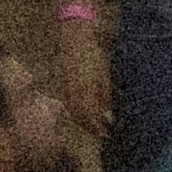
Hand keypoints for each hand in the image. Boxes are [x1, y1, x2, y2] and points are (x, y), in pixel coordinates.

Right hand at [54, 17, 112, 136]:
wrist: (74, 38)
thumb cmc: (93, 54)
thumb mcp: (104, 74)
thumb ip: (105, 96)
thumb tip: (109, 114)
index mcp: (84, 89)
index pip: (89, 116)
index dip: (98, 128)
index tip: (108, 134)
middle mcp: (72, 91)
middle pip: (79, 116)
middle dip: (90, 127)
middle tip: (103, 134)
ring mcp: (65, 86)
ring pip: (72, 110)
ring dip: (82, 121)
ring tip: (94, 126)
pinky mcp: (63, 82)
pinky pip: (68, 102)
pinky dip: (75, 111)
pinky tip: (83, 112)